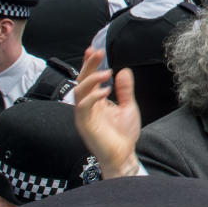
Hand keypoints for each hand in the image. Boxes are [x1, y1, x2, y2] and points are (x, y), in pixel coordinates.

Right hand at [73, 48, 141, 178]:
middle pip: (81, 81)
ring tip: (106, 73)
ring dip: (91, 80)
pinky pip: (83, 107)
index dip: (90, 64)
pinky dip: (92, 97)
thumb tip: (123, 71)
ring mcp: (84, 115)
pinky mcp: (85, 125)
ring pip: (79, 91)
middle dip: (88, 66)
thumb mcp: (128, 107)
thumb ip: (125, 90)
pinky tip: (105, 92)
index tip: (95, 50)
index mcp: (95, 101)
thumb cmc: (123, 135)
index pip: (88, 79)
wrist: (123, 156)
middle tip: (98, 53)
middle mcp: (87, 106)